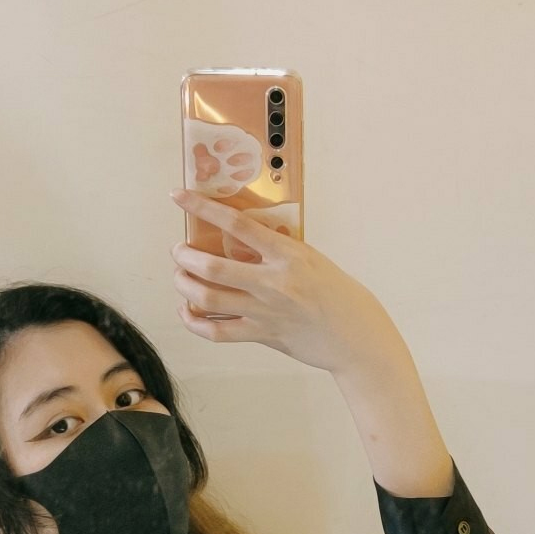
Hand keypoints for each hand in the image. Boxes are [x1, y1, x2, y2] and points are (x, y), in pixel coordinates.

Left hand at [170, 189, 455, 497]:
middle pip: (212, 268)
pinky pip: (217, 332)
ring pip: (207, 299)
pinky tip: (187, 311)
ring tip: (181, 276)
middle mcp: (273, 283)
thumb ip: (276, 250)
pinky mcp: (262, 336)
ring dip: (184, 285)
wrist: (355, 335)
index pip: (237, 224)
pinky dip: (194, 322)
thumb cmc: (336, 293)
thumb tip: (239, 240)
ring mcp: (265, 312)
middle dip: (185, 257)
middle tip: (179, 251)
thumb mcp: (311, 258)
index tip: (179, 196)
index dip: (203, 208)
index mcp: (287, 255)